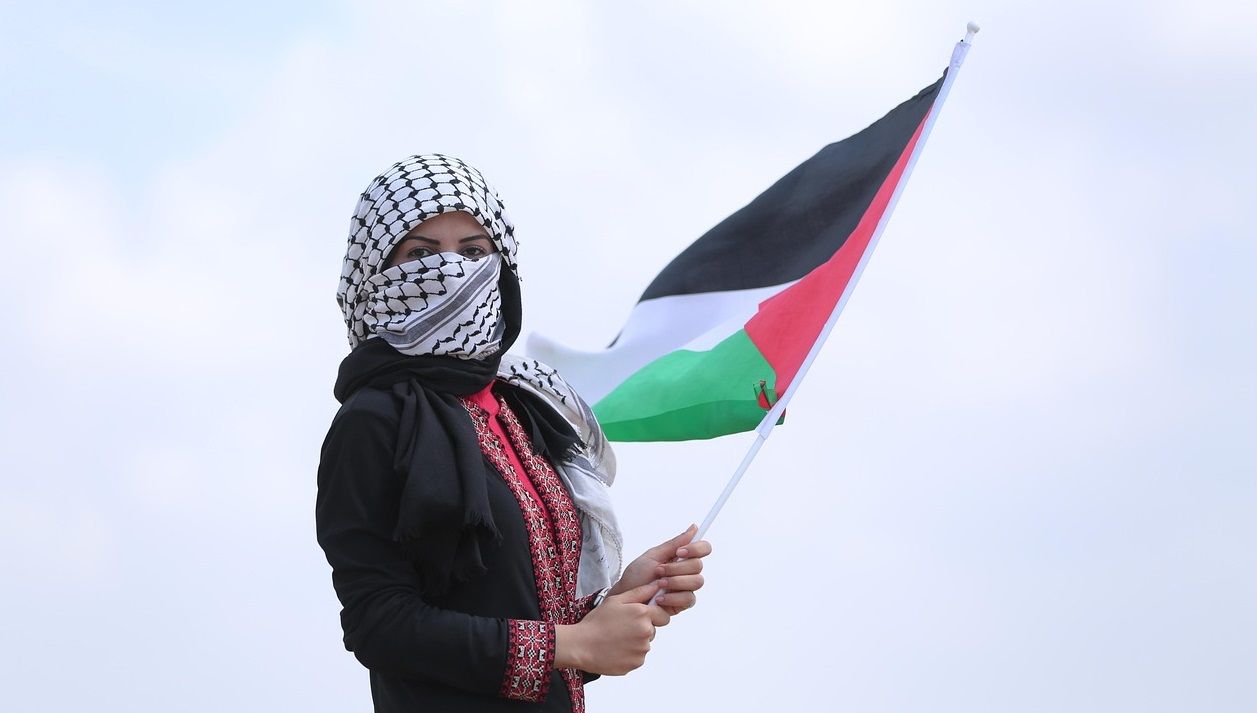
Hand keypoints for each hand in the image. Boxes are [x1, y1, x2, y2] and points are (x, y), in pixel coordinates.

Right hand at [556, 581, 670, 674]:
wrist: (580, 645)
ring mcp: (642, 650)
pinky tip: (615, 650)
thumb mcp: (616, 600)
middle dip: (641, 629)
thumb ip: (640, 592)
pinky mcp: (636, 663)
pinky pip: (637, 657)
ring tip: (615, 639)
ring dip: (635, 642)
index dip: (653, 615)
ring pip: (644, 644)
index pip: (663, 616)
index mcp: (642, 614)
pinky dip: (629, 655)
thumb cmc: (596, 621)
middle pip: (652, 630)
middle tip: (621, 628)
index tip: (639, 618)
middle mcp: (646, 632)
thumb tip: (658, 585)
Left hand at [612, 524, 712, 615]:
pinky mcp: (683, 603)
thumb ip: (674, 543)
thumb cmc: (637, 575)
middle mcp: (687, 572)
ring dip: (675, 581)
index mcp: (682, 557)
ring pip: (697, 581)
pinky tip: (659, 598)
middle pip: (698, 566)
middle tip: (659, 570)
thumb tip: (694, 527)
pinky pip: (689, 598)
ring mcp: (686, 587)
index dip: (696, 549)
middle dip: (677, 568)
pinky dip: (673, 597)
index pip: (703, 548)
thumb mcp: (653, 556)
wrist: (627, 597)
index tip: (679, 552)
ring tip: (658, 584)